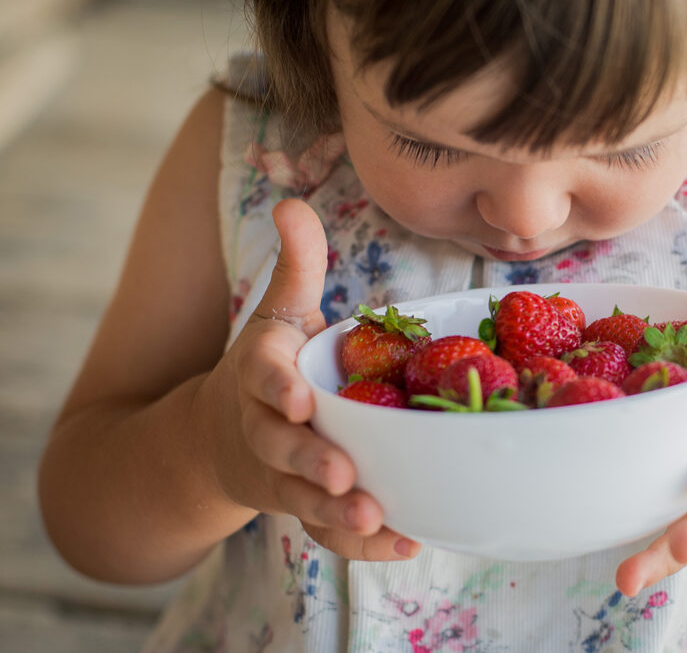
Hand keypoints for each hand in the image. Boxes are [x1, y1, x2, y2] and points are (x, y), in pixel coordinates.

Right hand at [205, 198, 420, 560]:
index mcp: (260, 374)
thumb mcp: (278, 314)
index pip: (262, 376)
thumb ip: (294, 264)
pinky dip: (362, 544)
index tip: (299, 399)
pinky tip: (407, 541)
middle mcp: (264, 427)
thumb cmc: (268, 367)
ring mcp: (281, 473)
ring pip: (303, 497)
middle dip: (310, 461)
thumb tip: (292, 202)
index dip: (277, 388)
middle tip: (345, 475)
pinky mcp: (302, 505)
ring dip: (338, 513)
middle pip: (280, 445)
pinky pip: (326, 530)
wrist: (220, 437)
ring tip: (380, 519)